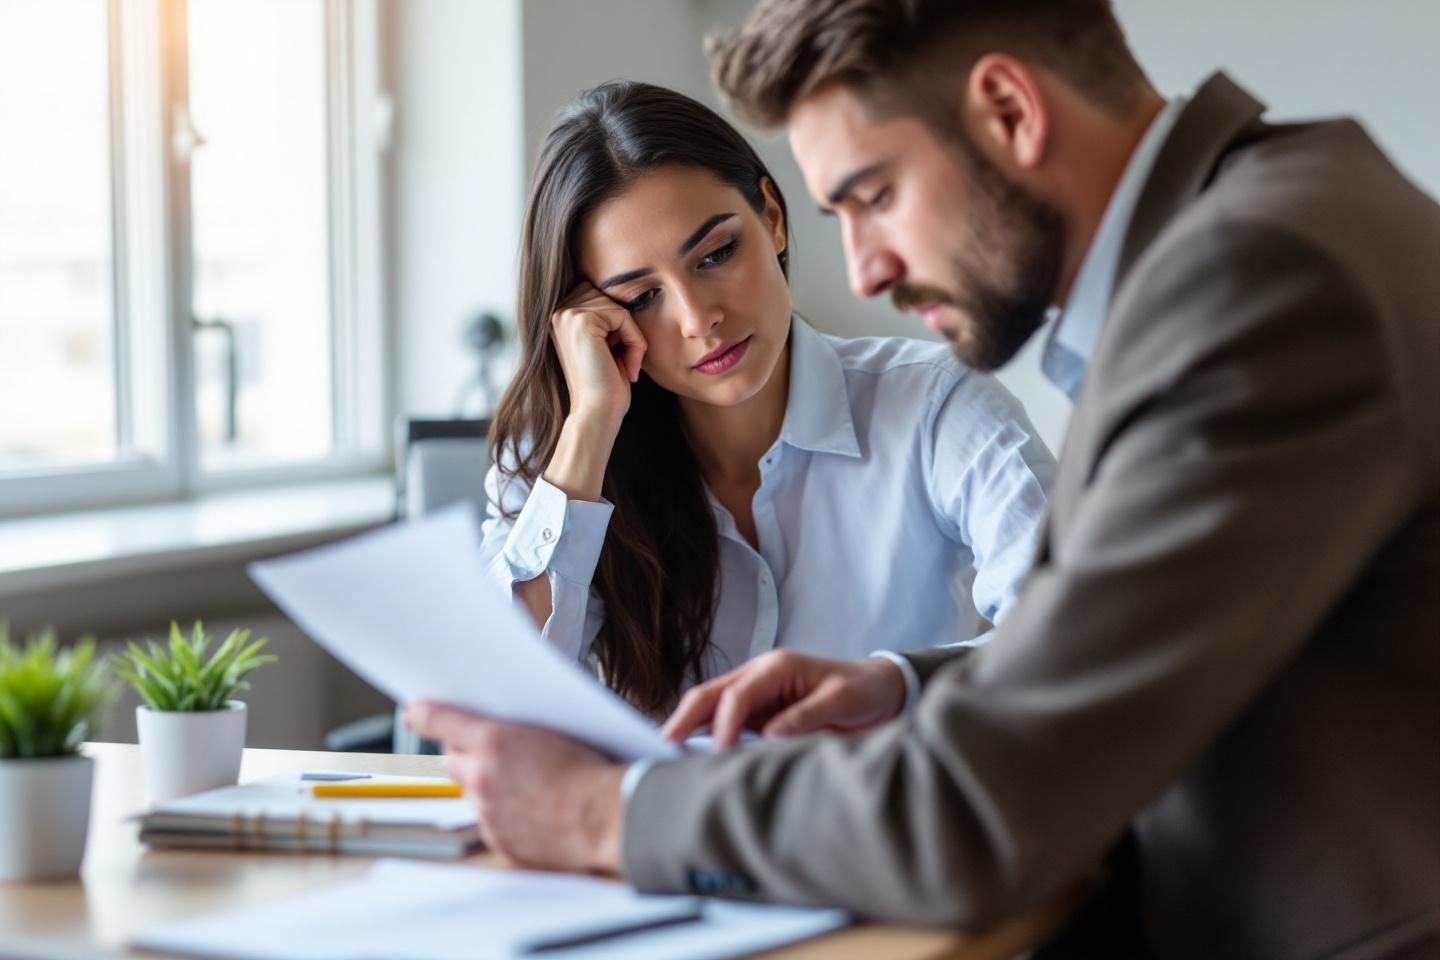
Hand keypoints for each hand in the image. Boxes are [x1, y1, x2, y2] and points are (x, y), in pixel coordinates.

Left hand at [404, 702, 626, 874]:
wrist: (609, 816)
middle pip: (451, 758)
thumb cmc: (593, 768)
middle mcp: (483, 776)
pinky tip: (529, 808)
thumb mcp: (555, 729)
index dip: (423, 713)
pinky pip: (488, 821)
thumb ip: (516, 728)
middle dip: (465, 752)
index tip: (414, 710)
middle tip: (486, 748)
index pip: (441, 720)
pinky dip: (501, 813)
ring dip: (485, 784)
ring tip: (519, 782)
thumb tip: (498, 725)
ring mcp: (487, 811)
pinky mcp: (498, 839)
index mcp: (495, 741)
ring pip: (469, 791)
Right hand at [550, 282, 646, 429]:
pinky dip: (635, 341)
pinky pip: (624, 316)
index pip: (600, 296)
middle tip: (625, 361)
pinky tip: (628, 367)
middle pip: (609, 297)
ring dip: (631, 336)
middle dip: (624, 328)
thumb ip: (606, 317)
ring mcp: (567, 315)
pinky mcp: (581, 321)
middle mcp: (557, 312)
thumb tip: (625, 288)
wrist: (597, 414)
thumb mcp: (604, 344)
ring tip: (626, 365)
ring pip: (618, 307)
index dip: (617, 324)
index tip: (618, 356)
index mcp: (559, 317)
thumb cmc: (605, 386)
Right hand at [662, 650, 907, 747]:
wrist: (878, 690)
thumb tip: (770, 736)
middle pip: (709, 694)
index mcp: (776, 666)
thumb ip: (807, 716)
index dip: (723, 724)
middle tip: (662, 746)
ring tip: (667, 757)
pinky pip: (723, 723)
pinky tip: (692, 759)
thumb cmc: (862, 691)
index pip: (737, 695)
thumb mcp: (843, 701)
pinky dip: (704, 738)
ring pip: (709, 708)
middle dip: (684, 719)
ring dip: (689, 729)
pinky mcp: (757, 713)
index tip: (717, 753)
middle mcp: (758, 675)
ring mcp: (754, 694)